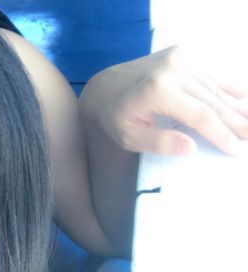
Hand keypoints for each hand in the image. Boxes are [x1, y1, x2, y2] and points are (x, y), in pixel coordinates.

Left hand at [80, 46, 247, 156]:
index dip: (220, 134)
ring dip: (235, 106)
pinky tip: (243, 98)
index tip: (236, 150)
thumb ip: (160, 143)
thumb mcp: (130, 137)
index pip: (200, 115)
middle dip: (235, 122)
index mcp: (158, 90)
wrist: (105, 87)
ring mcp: (179, 58)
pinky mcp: (182, 54)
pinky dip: (227, 87)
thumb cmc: (115, 117)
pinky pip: (210, 74)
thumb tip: (192, 148)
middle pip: (213, 100)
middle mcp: (172, 69)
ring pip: (215, 87)